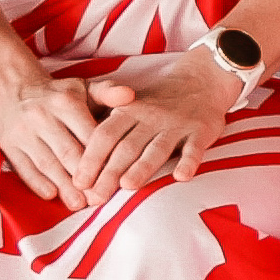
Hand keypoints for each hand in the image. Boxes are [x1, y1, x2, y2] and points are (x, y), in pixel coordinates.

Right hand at [0, 56, 108, 201]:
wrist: (14, 90)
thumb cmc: (59, 95)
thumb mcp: (84, 88)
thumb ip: (108, 92)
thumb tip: (130, 95)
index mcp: (65, 102)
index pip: (89, 134)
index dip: (103, 157)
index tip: (116, 177)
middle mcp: (42, 116)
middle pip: (67, 151)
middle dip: (84, 177)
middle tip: (99, 198)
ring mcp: (22, 132)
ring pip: (46, 163)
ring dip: (63, 185)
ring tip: (79, 204)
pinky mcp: (8, 144)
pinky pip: (23, 167)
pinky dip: (37, 183)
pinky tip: (52, 195)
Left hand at [73, 46, 242, 198]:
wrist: (200, 80)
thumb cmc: (155, 104)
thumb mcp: (127, 107)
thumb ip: (107, 131)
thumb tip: (79, 167)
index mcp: (127, 111)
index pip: (104, 135)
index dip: (90, 159)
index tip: (78, 183)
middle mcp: (150, 117)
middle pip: (126, 147)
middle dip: (109, 173)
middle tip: (96, 198)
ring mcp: (176, 125)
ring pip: (156, 149)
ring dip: (142, 167)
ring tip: (127, 186)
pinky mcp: (201, 131)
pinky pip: (194, 148)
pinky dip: (188, 162)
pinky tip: (181, 177)